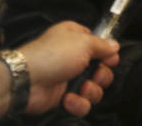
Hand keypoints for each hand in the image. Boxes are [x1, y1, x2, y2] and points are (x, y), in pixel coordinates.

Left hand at [0, 21, 119, 118]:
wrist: (27, 80)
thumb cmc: (54, 55)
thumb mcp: (83, 42)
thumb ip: (103, 45)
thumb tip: (115, 45)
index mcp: (76, 38)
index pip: (100, 46)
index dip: (107, 54)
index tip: (110, 59)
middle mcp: (74, 57)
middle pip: (101, 70)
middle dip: (101, 76)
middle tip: (94, 76)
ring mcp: (69, 78)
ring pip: (94, 89)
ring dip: (90, 91)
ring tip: (81, 89)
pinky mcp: (64, 98)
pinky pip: (82, 104)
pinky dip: (78, 103)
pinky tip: (68, 99)